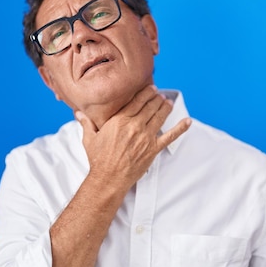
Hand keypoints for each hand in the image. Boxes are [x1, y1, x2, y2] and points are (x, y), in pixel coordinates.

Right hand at [75, 85, 190, 187]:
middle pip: (150, 106)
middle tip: (160, 94)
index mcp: (120, 120)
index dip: (146, 92)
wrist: (108, 179)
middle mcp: (135, 126)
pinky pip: (170, 136)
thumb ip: (86, 123)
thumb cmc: (98, 160)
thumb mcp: (89, 139)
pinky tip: (187, 121)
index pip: (137, 101)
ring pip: (160, 116)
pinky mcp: (153, 149)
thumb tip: (78, 113)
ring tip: (168, 102)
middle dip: (157, 98)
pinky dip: (180, 128)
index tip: (151, 87)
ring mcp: (146, 137)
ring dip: (166, 107)